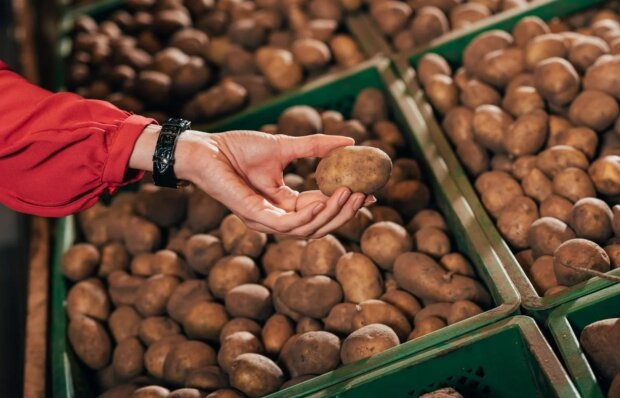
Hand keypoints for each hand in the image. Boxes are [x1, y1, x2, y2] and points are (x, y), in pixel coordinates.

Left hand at [130, 126, 374, 237]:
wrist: (206, 147)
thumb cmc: (238, 147)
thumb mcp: (286, 146)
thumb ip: (316, 147)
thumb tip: (350, 142)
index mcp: (284, 203)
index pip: (321, 209)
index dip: (346, 204)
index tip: (371, 192)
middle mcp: (277, 216)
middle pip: (320, 224)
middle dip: (345, 213)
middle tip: (366, 195)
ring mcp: (265, 220)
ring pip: (307, 229)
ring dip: (332, 213)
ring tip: (350, 193)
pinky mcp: (254, 217)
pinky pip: (287, 225)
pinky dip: (309, 215)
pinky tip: (324, 201)